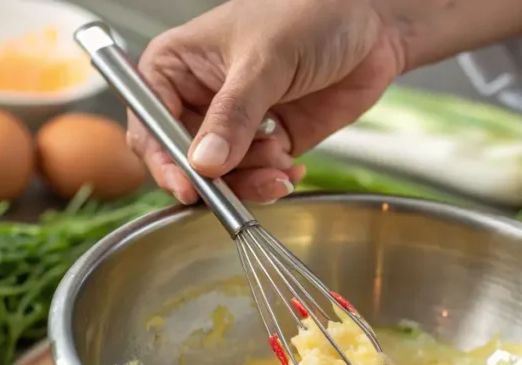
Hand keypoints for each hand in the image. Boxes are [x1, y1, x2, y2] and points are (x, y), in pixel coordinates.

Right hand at [127, 0, 405, 203]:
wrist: (372, 21)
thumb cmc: (310, 12)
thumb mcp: (264, 61)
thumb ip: (233, 115)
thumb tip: (203, 162)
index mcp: (176, 65)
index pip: (150, 122)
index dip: (163, 159)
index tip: (186, 185)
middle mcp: (200, 98)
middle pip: (183, 159)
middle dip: (213, 177)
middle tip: (237, 189)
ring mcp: (236, 124)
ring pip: (222, 176)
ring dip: (250, 181)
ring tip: (279, 165)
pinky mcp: (269, 142)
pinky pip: (257, 177)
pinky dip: (273, 181)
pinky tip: (292, 168)